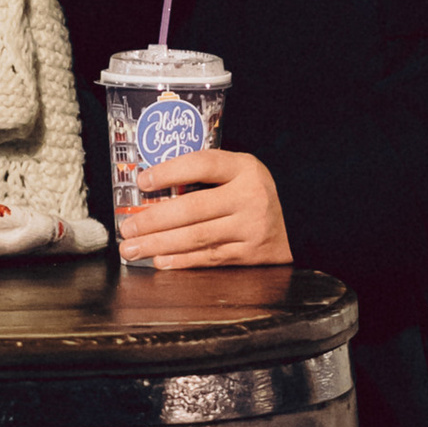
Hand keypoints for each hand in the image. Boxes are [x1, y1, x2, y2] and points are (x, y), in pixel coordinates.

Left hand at [117, 148, 291, 269]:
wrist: (300, 223)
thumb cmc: (255, 194)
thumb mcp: (239, 172)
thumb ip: (205, 175)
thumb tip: (152, 186)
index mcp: (245, 168)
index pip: (202, 165)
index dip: (170, 172)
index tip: (142, 181)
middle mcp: (250, 197)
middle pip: (193, 209)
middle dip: (154, 220)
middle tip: (127, 228)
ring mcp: (251, 228)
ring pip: (197, 237)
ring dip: (159, 244)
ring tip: (133, 248)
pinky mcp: (249, 254)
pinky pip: (209, 258)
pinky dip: (181, 261)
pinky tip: (160, 261)